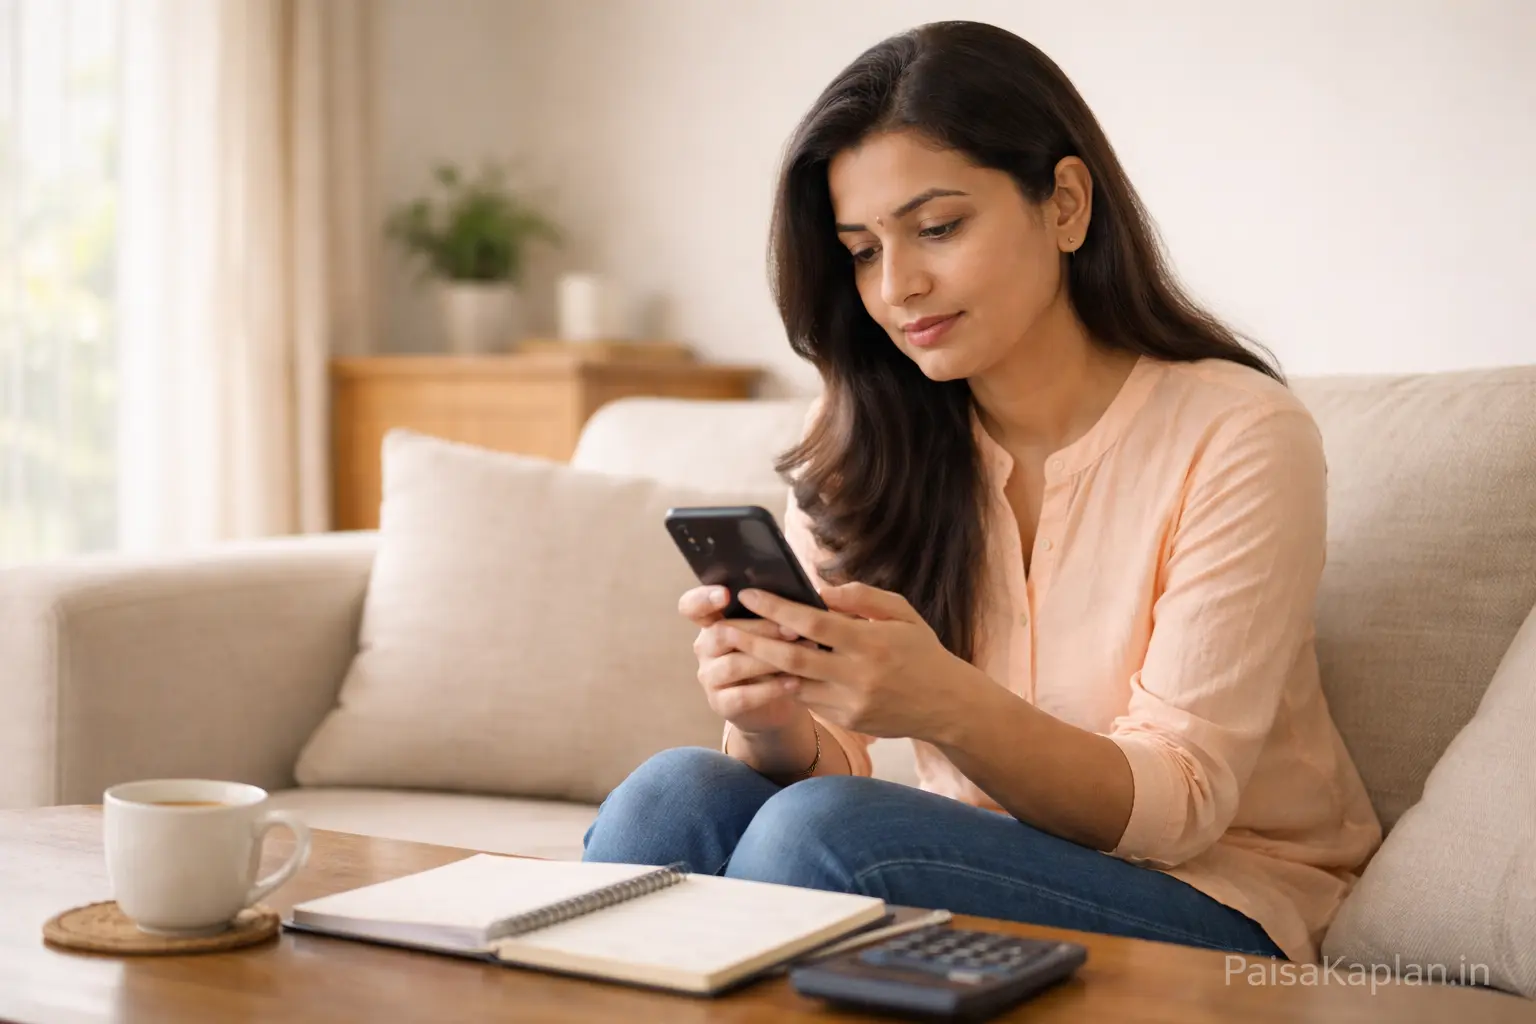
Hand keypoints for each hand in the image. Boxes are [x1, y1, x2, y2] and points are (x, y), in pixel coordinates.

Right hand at [678, 585, 808, 735]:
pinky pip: (742, 696)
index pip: (691, 606)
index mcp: (712, 622)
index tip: (726, 593)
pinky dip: (770, 689)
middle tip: (795, 630)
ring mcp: (710, 677)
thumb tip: (792, 596)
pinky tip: (795, 683)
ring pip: (733, 665)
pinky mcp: (721, 703)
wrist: (778, 703)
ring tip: (802, 656)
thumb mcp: (772, 630)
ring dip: (769, 660)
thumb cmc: (776, 655)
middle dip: (761, 630)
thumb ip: (772, 611)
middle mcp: (705, 648)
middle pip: (721, 633)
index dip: (703, 599)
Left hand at [721, 582, 983, 739]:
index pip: (812, 624)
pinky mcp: (847, 721)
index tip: (749, 593)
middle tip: (723, 627)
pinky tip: (765, 669)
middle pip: (791, 658)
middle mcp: (857, 676)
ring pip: (792, 683)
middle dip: (753, 641)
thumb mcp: (901, 612)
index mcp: (870, 642)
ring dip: (762, 666)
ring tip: (735, 646)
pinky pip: (806, 700)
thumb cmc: (921, 650)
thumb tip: (819, 587)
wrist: (947, 705)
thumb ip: (860, 597)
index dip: (776, 608)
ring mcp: (850, 703)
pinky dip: (784, 683)